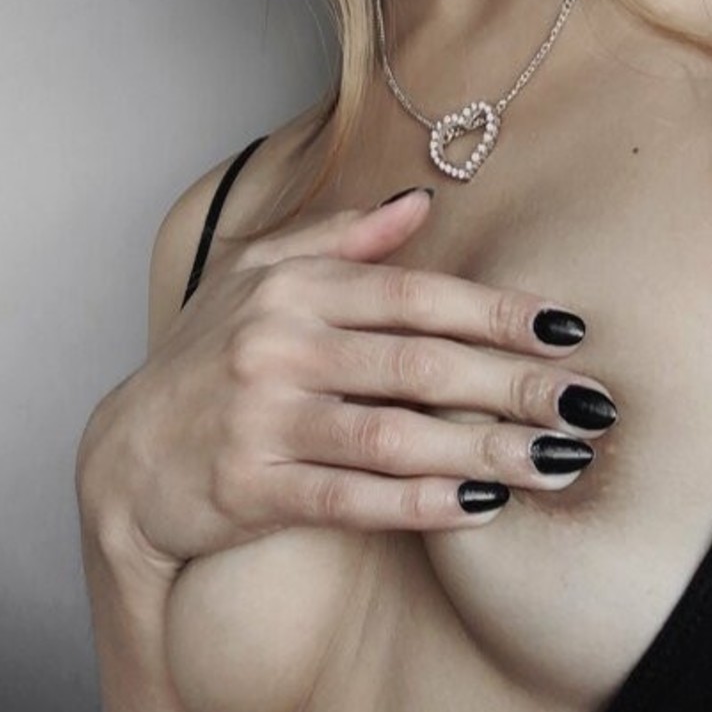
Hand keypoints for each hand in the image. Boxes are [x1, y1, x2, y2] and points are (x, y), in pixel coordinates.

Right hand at [76, 188, 617, 577]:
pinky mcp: (253, 488)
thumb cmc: (205, 362)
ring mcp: (265, 419)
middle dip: (515, 386)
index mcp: (293, 288)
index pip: (416, 295)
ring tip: (558, 463)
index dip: (498, 313)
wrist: (121, 461)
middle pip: (421, 365)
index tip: (569, 332)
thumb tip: (420, 203)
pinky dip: (422, 504)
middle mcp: (280, 345)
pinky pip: (353, 498)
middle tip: (590, 406)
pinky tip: (483, 508)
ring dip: (487, 451)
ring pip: (397, 436)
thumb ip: (339, 240)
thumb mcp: (256, 279)